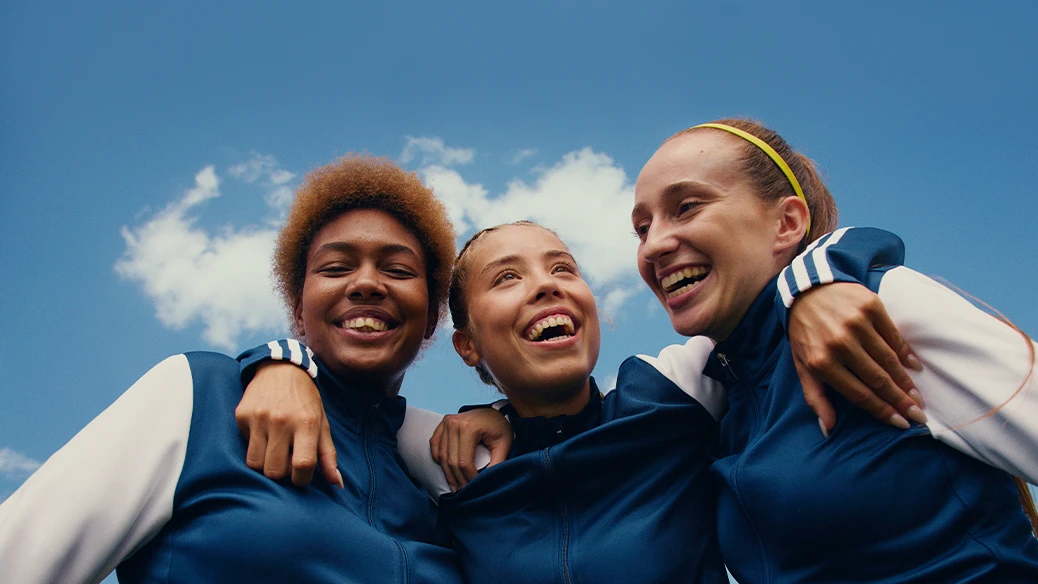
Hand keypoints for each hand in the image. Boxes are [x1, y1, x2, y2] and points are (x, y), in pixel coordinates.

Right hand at [234, 362, 341, 487]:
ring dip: (266, 463)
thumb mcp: (322, 424)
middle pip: (275, 471)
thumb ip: (328, 455)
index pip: (302, 465)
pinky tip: (263, 433)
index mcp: (306, 423)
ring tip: (274, 449)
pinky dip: (254, 447)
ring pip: (256, 464)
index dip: (302, 479)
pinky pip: (244, 447)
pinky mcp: (242, 415)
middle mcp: (282, 420)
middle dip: (282, 472)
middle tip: (286, 459)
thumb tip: (337, 484)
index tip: (301, 475)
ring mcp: (259, 418)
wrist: (281, 369)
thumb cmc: (305, 401)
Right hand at [430, 408, 512, 491]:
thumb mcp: (503, 445)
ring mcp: (446, 422)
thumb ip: (496, 464)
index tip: (474, 487)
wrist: (495, 412)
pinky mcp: (443, 423)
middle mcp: (454, 424)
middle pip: (451, 460)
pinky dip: (439, 458)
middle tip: (463, 491)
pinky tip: (446, 469)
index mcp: (469, 428)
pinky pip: (435, 445)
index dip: (468, 477)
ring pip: (441, 455)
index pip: (464, 461)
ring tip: (454, 486)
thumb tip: (485, 483)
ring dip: (447, 473)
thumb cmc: (500, 428)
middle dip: (457, 478)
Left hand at [788, 282, 925, 434]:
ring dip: (906, 381)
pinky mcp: (870, 306)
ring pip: (888, 359)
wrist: (806, 290)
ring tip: (918, 397)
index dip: (883, 410)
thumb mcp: (802, 365)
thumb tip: (827, 429)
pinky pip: (893, 335)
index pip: (859, 393)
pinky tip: (914, 367)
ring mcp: (856, 324)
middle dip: (901, 400)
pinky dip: (905, 352)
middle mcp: (839, 343)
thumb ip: (815, 397)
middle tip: (919, 415)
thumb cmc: (805, 333)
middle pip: (878, 379)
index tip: (901, 423)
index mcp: (822, 362)